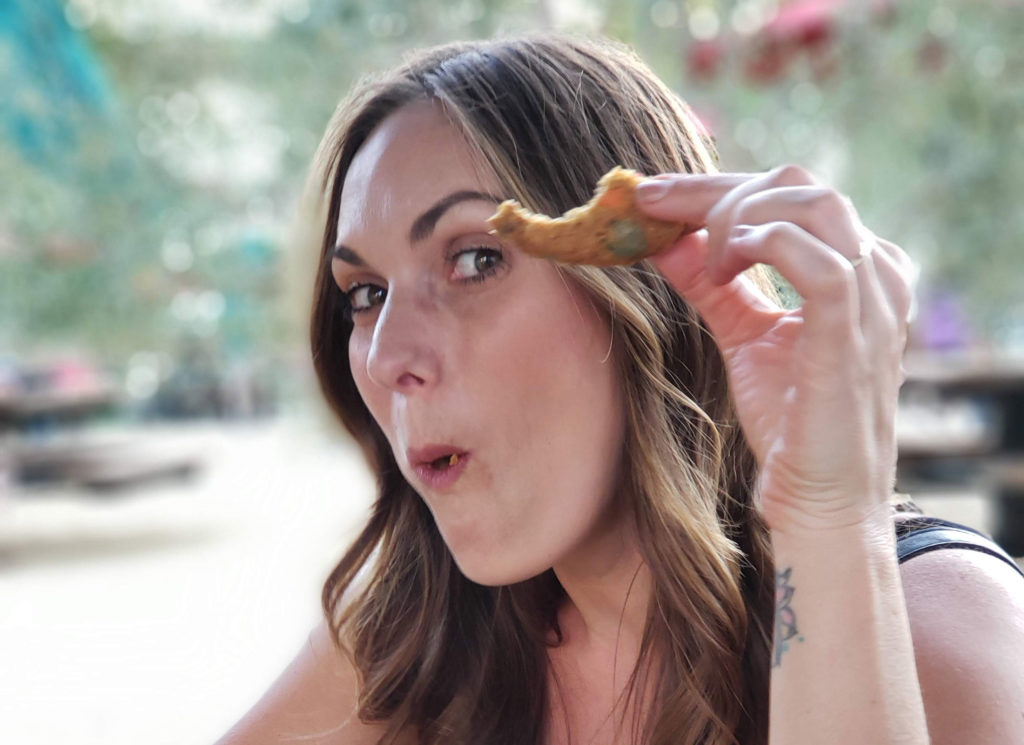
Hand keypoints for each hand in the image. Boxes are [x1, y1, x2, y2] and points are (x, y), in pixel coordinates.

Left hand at [636, 165, 917, 532]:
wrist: (819, 500)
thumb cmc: (790, 423)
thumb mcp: (742, 335)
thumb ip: (712, 284)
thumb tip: (663, 239)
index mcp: (856, 267)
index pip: (789, 196)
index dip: (713, 188)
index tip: (650, 195)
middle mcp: (875, 273)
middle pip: (798, 186)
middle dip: (715, 191)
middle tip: (655, 212)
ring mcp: (873, 302)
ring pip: (813, 206)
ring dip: (736, 217)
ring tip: (700, 262)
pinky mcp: (855, 336)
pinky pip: (822, 263)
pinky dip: (765, 246)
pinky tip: (723, 266)